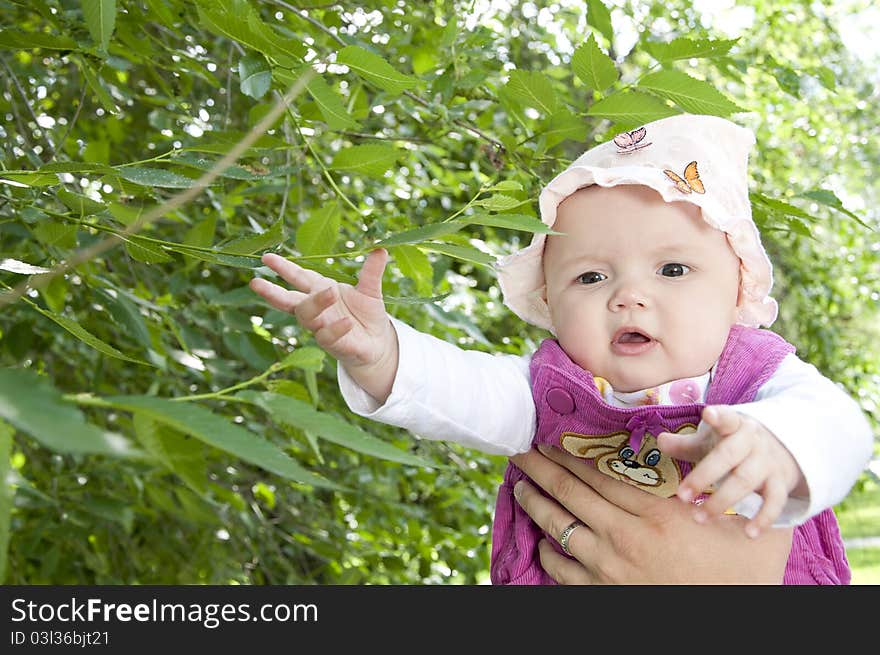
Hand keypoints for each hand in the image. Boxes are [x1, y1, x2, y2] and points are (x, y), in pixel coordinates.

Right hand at [249, 249, 398, 402]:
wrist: (378, 343)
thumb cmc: (367, 314)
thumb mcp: (370, 290)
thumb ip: (371, 271)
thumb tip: (380, 248)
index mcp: (320, 290)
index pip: (297, 277)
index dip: (283, 268)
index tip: (266, 258)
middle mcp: (316, 310)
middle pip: (289, 300)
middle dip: (272, 292)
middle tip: (256, 283)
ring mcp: (322, 327)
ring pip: (307, 317)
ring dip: (316, 304)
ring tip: (331, 291)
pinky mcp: (334, 344)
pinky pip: (328, 337)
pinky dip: (336, 328)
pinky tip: (346, 321)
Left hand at [511, 445, 792, 583]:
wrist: (734, 625)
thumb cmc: (745, 576)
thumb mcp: (747, 524)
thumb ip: (730, 490)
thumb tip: (726, 456)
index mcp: (657, 513)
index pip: (600, 473)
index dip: (571, 454)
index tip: (551, 440)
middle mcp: (626, 536)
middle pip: (571, 492)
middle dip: (541, 468)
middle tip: (521, 451)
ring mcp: (609, 568)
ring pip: (558, 526)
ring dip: (535, 503)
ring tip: (520, 486)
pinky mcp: (602, 594)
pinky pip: (561, 569)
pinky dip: (546, 551)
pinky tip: (539, 538)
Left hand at [658, 405, 804, 537]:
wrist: (780, 449)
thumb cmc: (732, 445)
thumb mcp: (710, 440)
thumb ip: (685, 443)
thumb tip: (659, 441)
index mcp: (734, 424)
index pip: (727, 418)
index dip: (719, 416)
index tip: (708, 414)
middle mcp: (753, 441)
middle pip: (729, 456)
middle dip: (704, 476)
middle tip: (681, 496)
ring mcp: (768, 462)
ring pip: (746, 481)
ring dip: (722, 501)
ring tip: (699, 518)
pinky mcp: (780, 483)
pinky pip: (774, 501)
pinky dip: (763, 518)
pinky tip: (748, 533)